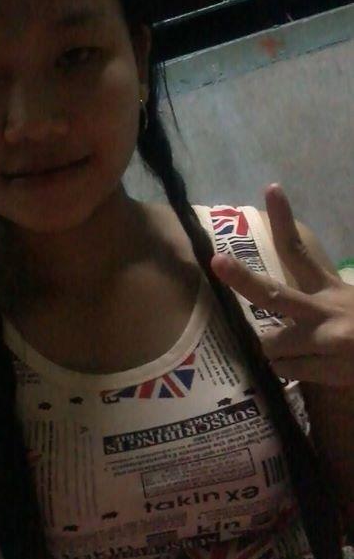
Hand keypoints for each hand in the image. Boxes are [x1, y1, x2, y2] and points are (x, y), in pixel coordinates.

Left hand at [209, 183, 353, 387]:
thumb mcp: (346, 304)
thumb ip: (315, 301)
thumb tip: (275, 303)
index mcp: (329, 288)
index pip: (300, 250)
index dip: (283, 219)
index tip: (270, 188)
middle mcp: (326, 309)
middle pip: (274, 293)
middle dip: (242, 278)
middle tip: (218, 261)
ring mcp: (327, 339)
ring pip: (271, 344)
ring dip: (273, 351)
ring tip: (290, 351)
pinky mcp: (331, 368)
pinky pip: (286, 370)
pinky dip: (288, 370)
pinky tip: (310, 368)